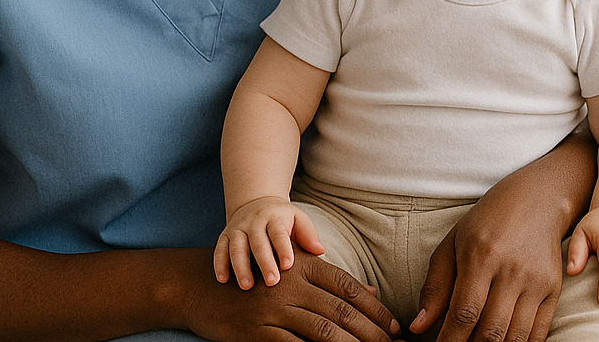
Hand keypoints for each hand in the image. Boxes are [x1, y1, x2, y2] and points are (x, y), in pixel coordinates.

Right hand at [188, 246, 400, 341]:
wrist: (203, 287)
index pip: (348, 287)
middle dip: (372, 332)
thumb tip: (371, 291)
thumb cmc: (256, 277)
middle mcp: (290, 284)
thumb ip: (332, 280)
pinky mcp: (259, 332)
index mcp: (302, 266)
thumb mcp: (294, 269)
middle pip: (341, 310)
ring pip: (323, 331)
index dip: (375, 308)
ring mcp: (274, 309)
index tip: (395, 327)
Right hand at [215, 196, 326, 288]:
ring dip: (240, 266)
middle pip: (258, 242)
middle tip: (272, 282)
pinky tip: (222, 280)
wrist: (256, 203)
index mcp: (275, 218)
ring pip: (237, 247)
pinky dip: (220, 264)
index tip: (288, 265)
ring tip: (246, 286)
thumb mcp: (298, 220)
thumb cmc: (283, 220)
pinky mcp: (225, 236)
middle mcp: (254, 222)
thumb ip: (308, 235)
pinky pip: (220, 249)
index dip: (283, 248)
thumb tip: (320, 251)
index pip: (279, 233)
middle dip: (264, 262)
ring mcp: (238, 229)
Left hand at [410, 197, 564, 341]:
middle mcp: (512, 270)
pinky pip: (538, 333)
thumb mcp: (454, 243)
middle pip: (491, 331)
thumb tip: (418, 325)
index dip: (449, 340)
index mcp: (481, 255)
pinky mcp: (554, 290)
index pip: (464, 312)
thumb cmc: (487, 221)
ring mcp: (536, 282)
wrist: (537, 200)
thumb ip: (436, 286)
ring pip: (515, 338)